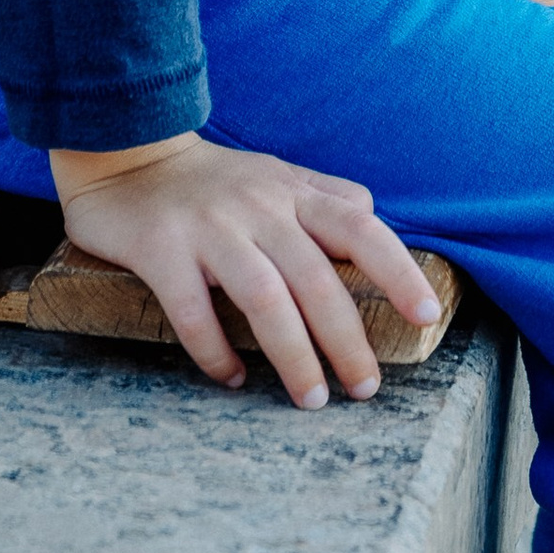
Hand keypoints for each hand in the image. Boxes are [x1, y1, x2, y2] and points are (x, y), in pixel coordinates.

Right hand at [49, 128, 440, 408]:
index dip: (397, 268)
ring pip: (264, 298)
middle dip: (347, 339)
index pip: (359, 226)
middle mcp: (257, 206)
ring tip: (311, 399)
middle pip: (316, 277)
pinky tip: (231, 379)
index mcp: (291, 191)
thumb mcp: (275, 175)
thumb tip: (374, 216)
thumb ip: (324, 196)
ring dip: (292, 355)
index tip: (427, 314)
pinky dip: (215, 351)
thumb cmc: (213, 180)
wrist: (126, 154)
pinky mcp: (161, 248)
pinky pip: (192, 311)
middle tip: (365, 390)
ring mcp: (209, 227)